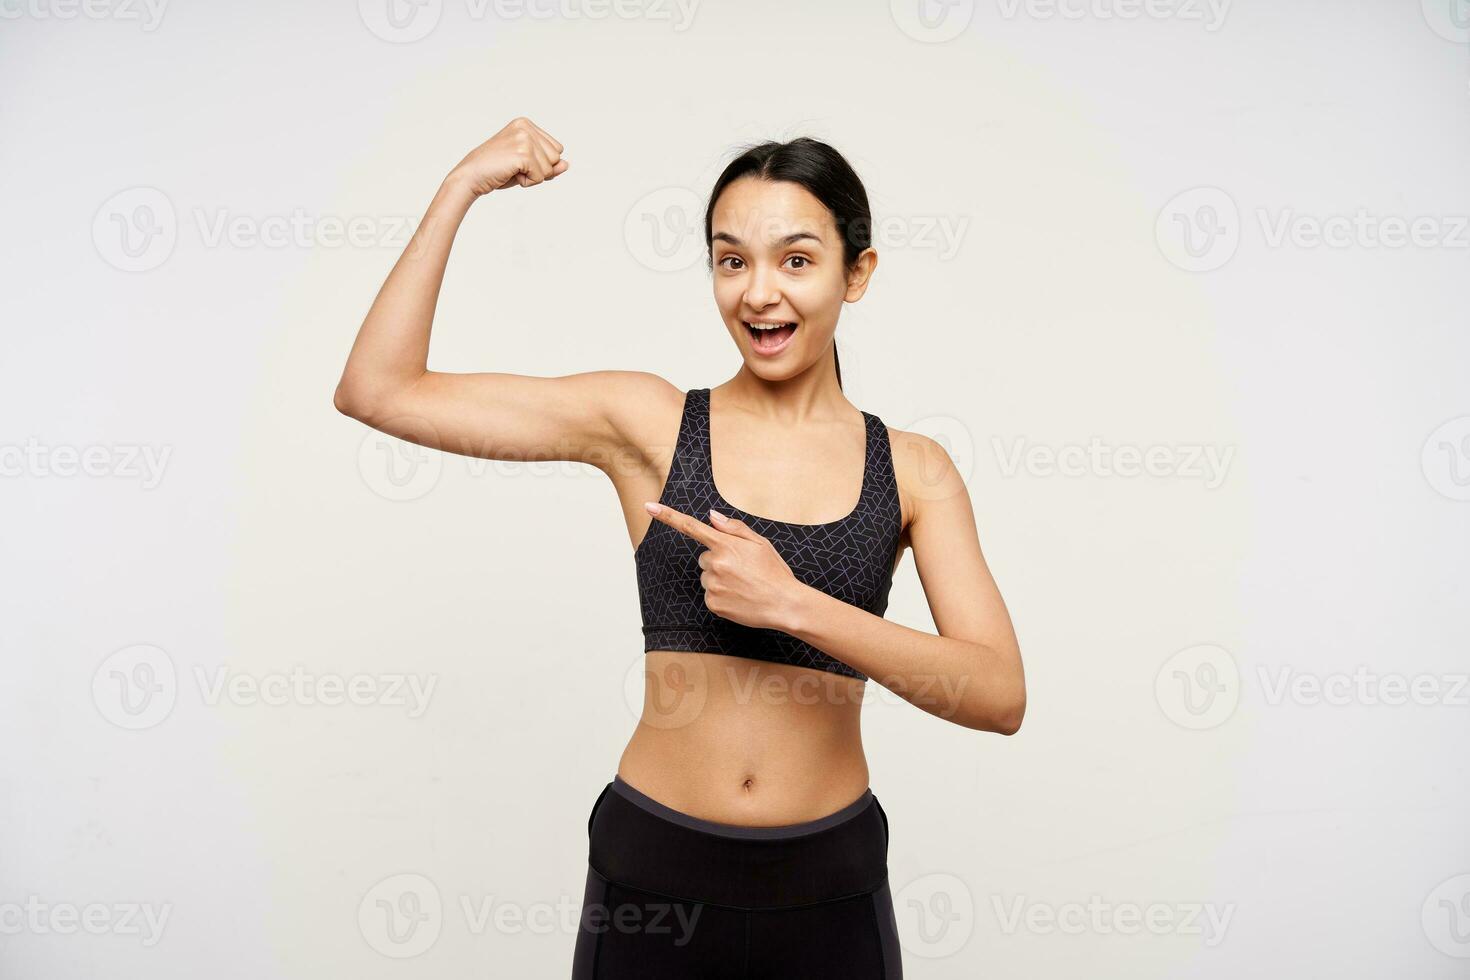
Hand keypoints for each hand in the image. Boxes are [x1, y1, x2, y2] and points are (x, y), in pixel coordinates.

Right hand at [450, 116, 568, 197]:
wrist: (470, 177)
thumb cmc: (496, 171)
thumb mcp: (526, 166)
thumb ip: (548, 165)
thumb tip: (566, 165)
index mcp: (526, 124)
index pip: (556, 149)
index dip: (541, 163)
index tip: (518, 162)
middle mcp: (526, 127)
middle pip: (556, 158)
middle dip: (539, 170)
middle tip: (513, 167)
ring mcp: (524, 138)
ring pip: (550, 169)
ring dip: (532, 176)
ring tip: (511, 170)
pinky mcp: (523, 153)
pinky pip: (540, 177)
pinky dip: (527, 182)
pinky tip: (510, 174)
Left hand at [644, 502, 804, 631]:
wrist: (785, 604)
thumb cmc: (774, 572)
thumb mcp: (760, 543)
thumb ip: (734, 528)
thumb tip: (711, 517)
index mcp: (726, 544)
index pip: (691, 526)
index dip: (667, 516)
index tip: (648, 507)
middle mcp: (715, 563)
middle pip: (704, 558)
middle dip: (719, 561)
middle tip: (743, 570)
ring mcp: (712, 585)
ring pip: (706, 577)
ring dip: (720, 579)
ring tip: (743, 585)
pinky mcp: (713, 604)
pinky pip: (710, 595)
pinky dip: (721, 595)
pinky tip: (739, 597)